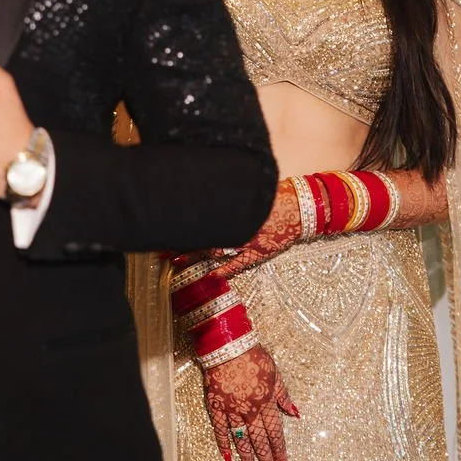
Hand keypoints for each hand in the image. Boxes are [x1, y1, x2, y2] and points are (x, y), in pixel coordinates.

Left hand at [173, 177, 302, 283]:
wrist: (299, 206)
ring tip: (176, 261)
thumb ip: (227, 191)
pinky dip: (223, 270)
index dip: (183, 222)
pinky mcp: (258, 252)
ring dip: (194, 255)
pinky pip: (237, 264)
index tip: (165, 225)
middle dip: (182, 240)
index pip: (202, 217)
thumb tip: (203, 186)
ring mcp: (246, 241)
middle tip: (161, 247)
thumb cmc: (273, 194)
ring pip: (214, 249)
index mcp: (233, 208)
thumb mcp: (248, 188)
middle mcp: (236, 225)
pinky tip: (210, 275)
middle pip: (202, 234)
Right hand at [203, 343, 298, 460]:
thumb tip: (296, 414)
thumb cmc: (253, 356)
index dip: (280, 452)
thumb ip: (284, 396)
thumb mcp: (275, 373)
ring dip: (248, 460)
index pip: (275, 434)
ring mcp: (231, 410)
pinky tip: (228, 459)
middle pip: (260, 442)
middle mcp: (249, 410)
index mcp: (266, 402)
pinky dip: (224, 445)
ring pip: (241, 440)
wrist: (227, 345)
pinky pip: (220, 429)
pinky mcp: (215, 406)